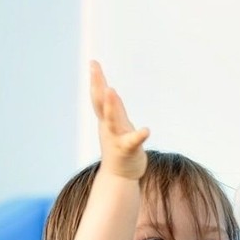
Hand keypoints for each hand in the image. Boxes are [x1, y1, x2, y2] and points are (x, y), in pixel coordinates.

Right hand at [89, 60, 149, 180]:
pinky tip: (146, 130)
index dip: (96, 80)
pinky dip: (139, 135)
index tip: (93, 62)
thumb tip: (108, 89)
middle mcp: (109, 127)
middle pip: (101, 103)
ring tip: (112, 90)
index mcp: (106, 120)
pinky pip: (132, 142)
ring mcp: (117, 138)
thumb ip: (113, 108)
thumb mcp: (114, 125)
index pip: (99, 97)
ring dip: (112, 105)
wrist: (119, 177)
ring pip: (113, 120)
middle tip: (94, 67)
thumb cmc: (118, 148)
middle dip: (97, 84)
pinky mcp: (128, 150)